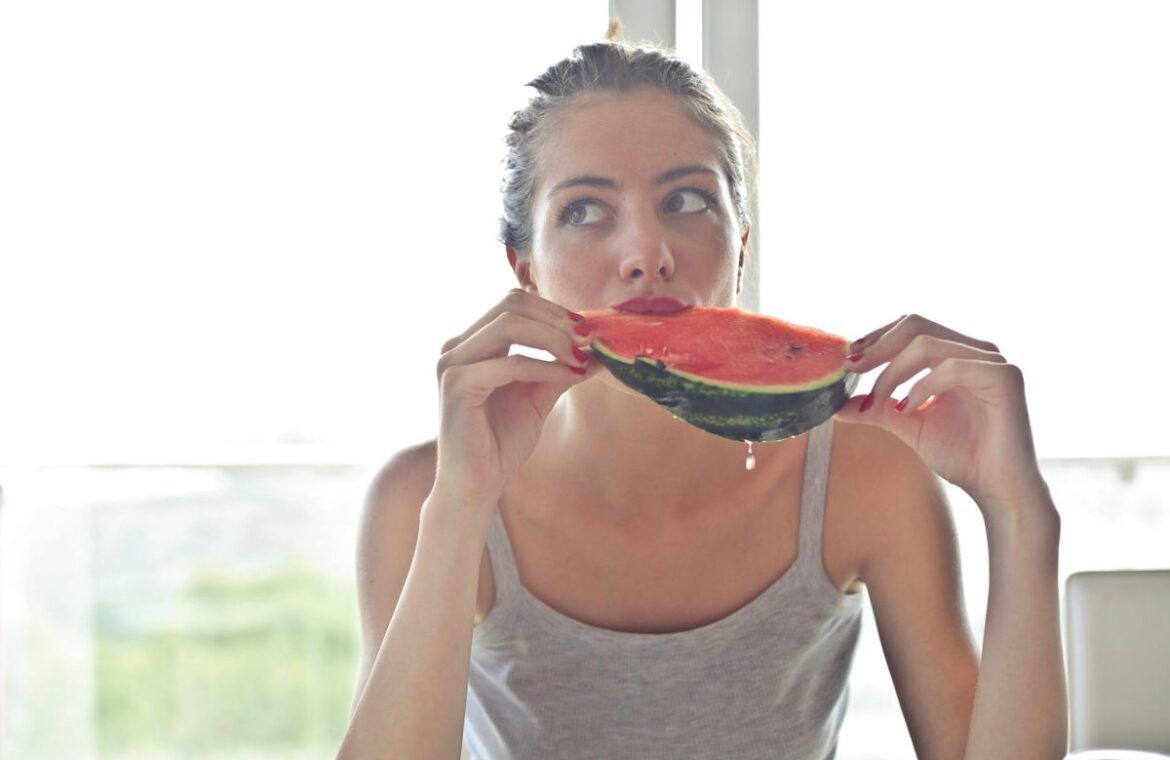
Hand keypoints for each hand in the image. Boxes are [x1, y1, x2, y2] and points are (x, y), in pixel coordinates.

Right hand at [432, 289, 602, 512]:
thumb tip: (598, 350)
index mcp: (473, 344)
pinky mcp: (456, 385)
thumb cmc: (501, 443)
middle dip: (555, 319)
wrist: (476, 485)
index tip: (587, 329)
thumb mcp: (538, 396)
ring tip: (579, 356)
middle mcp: (457, 346)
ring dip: (552, 337)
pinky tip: (567, 376)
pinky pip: (509, 363)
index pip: (513, 303)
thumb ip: (561, 368)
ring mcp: (452, 363)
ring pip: (508, 324)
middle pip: (511, 304)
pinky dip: (544, 367)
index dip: (553, 310)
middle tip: (587, 339)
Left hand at [834, 314, 1048, 515]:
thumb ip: (877, 408)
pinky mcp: (1005, 377)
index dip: (876, 337)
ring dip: (892, 373)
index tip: (847, 360)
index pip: (911, 327)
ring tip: (876, 403)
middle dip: (877, 346)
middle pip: (916, 325)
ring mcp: (994, 361)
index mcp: (957, 354)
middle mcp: (977, 350)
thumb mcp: (908, 425)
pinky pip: (952, 367)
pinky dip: (922, 386)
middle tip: (851, 369)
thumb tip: (836, 405)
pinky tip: (908, 409)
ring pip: (927, 344)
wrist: (997, 490)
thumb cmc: (961, 457)